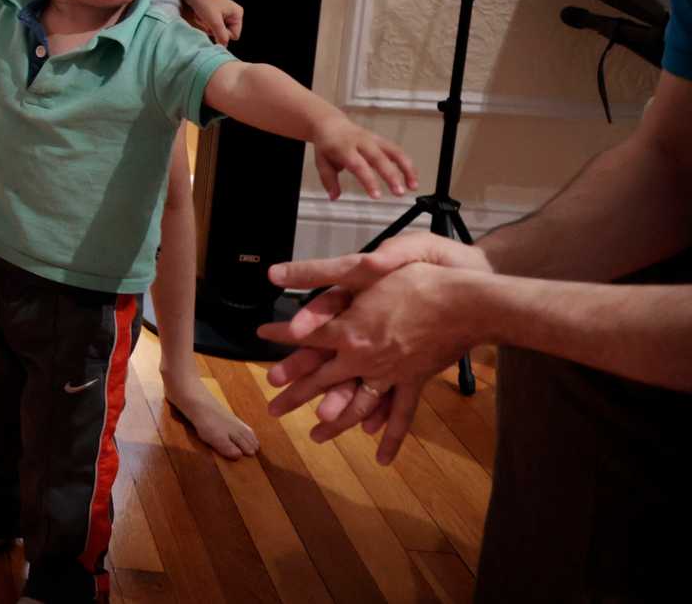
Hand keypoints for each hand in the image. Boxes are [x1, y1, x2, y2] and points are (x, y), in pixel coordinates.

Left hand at [182, 0, 243, 44]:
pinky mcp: (214, 14)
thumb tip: (223, 47)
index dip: (222, 34)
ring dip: (207, 26)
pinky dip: (203, 23)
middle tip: (207, 20)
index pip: (234, 36)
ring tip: (202, 16)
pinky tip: (200, 15)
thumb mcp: (214, 21)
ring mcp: (223, 15)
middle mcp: (232, 15)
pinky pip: (210, 26)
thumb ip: (221, 35)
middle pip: (224, 34)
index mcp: (237, 15)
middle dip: (213, 30)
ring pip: (216, 31)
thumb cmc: (204, 0)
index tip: (213, 26)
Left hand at [258, 233, 494, 461]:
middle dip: (293, 394)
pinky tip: (381, 456)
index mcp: (348, 331)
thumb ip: (318, 272)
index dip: (280, 334)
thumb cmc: (417, 282)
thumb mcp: (364, 269)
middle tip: (271, 410)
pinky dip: (389, 435)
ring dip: (334, 422)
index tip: (260, 336)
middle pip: (321, 380)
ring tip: (315, 437)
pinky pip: (399, 414)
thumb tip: (275, 271)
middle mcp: (363, 358)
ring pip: (354, 405)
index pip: (304, 335)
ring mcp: (389, 374)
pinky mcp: (413, 381)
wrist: (465, 303)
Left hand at [307, 116, 417, 199]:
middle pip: (379, 158)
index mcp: (344, 148)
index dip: (369, 181)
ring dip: (406, 168)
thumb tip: (334, 197)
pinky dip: (407, 164)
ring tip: (413, 187)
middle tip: (399, 193)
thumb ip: (329, 181)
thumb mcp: (322, 162)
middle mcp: (361, 142)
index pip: (359, 165)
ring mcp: (373, 139)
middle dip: (392, 176)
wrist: (331, 124)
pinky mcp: (382, 140)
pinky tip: (412, 179)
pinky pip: (397, 151)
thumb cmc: (327, 145)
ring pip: (394, 151)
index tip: (377, 196)